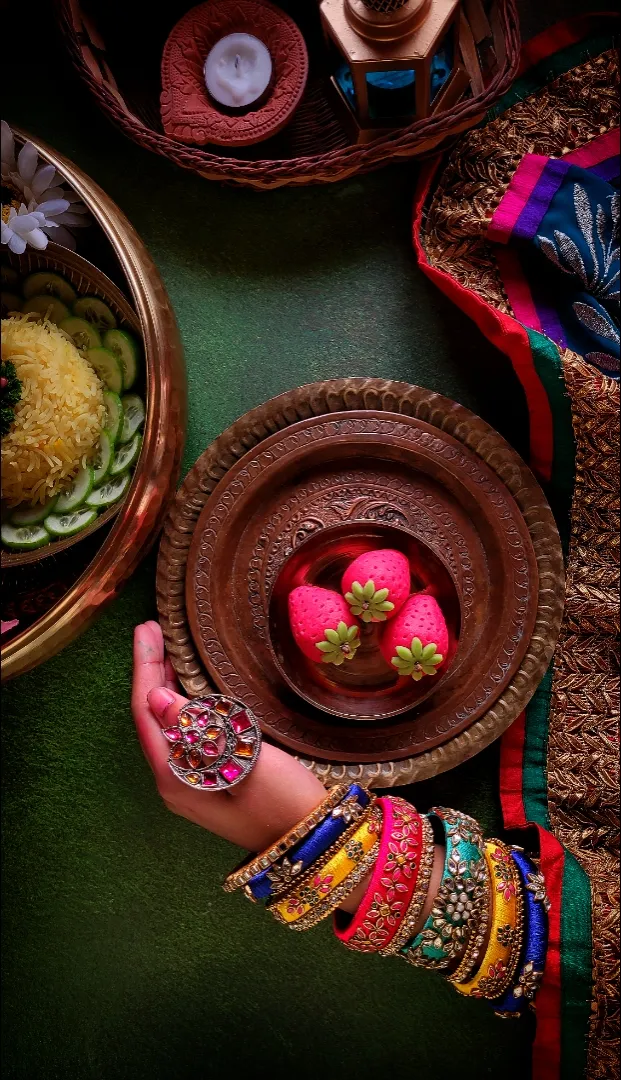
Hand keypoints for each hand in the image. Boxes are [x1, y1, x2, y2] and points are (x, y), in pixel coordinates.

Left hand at [131, 621, 328, 852]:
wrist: (314, 844)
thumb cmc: (285, 804)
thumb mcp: (246, 762)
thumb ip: (199, 731)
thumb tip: (158, 698)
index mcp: (177, 777)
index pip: (148, 712)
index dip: (145, 667)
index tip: (147, 628)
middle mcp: (176, 781)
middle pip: (153, 717)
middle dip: (151, 671)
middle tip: (154, 628)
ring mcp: (192, 784)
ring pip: (168, 725)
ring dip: (165, 686)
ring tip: (167, 648)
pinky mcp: (210, 781)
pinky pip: (185, 734)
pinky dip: (183, 704)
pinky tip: (192, 688)